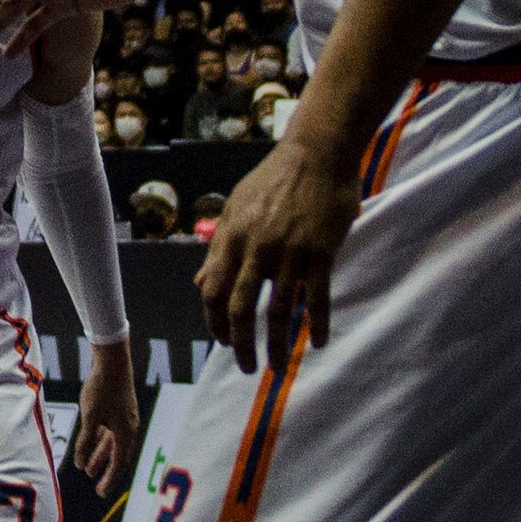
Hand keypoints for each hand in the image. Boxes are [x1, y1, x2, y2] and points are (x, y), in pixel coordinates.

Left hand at [70, 338, 139, 493]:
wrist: (112, 360)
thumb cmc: (102, 388)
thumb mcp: (90, 417)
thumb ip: (86, 441)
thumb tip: (81, 464)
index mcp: (126, 433)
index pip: (118, 464)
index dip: (109, 480)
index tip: (101, 493)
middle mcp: (129, 429)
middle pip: (117, 457)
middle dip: (106, 472)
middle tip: (97, 488)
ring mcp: (125, 419)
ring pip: (112, 444)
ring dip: (100, 457)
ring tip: (87, 469)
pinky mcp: (119, 410)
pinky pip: (111, 432)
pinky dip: (101, 441)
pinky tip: (90, 445)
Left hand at [194, 130, 361, 367]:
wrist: (316, 154)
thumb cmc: (273, 180)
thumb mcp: (235, 208)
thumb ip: (218, 248)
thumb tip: (199, 282)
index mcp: (231, 237)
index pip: (213, 290)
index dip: (215, 321)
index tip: (223, 342)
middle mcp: (256, 248)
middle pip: (240, 308)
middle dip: (241, 344)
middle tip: (248, 367)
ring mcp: (289, 253)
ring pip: (277, 311)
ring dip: (276, 345)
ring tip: (278, 367)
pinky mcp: (320, 254)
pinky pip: (317, 299)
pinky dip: (317, 325)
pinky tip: (316, 343)